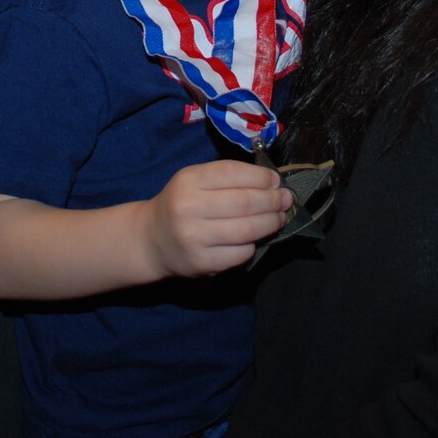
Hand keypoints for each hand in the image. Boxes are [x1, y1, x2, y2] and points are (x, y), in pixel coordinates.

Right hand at [142, 159, 289, 277]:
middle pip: (244, 202)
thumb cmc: (181, 204)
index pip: (232, 173)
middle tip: (285, 200)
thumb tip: (271, 183)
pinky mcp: (203, 263)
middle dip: (272, 200)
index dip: (260, 177)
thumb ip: (227, 177)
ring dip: (270, 222)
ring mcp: (195, 238)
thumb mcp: (194, 180)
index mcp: (188, 181)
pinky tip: (255, 238)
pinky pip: (240, 253)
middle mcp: (188, 208)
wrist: (152, 239)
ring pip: (247, 229)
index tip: (275, 180)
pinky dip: (254, 244)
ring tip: (279, 218)